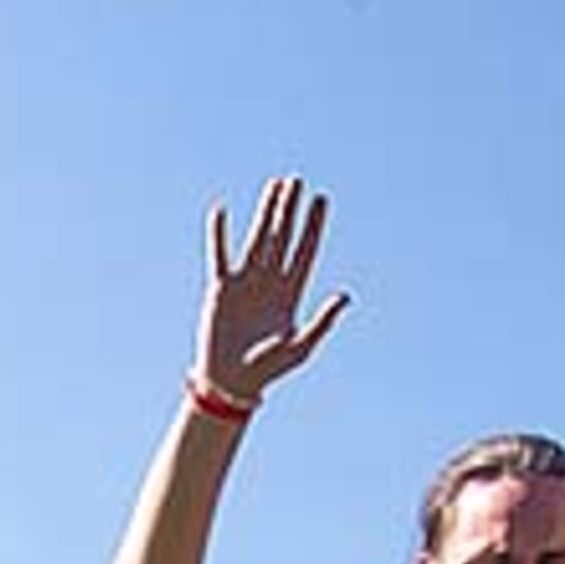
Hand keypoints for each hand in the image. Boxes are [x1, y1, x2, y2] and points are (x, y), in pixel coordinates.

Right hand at [196, 175, 350, 405]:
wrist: (231, 382)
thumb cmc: (268, 370)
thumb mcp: (301, 346)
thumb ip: (323, 321)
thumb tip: (346, 296)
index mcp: (291, 293)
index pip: (306, 251)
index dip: (314, 226)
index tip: (321, 200)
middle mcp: (270, 282)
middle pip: (283, 237)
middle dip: (290, 210)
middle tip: (297, 181)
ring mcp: (246, 282)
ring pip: (258, 238)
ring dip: (265, 212)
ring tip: (274, 186)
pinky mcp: (221, 288)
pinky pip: (219, 255)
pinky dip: (219, 234)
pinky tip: (221, 211)